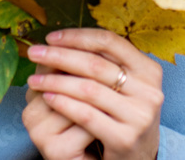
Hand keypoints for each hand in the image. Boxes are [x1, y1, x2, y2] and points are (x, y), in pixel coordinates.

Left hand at [25, 29, 163, 159]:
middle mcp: (149, 91)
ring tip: (34, 80)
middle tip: (34, 52)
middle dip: (60, 56)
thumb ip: (102, 62)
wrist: (138, 156)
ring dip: (55, 82)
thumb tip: (59, 41)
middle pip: (96, 64)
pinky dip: (63, 104)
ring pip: (88, 89)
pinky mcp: (124, 138)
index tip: (51, 37)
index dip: (78, 36)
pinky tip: (47, 98)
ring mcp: (139, 116)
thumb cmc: (123, 113)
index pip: (110, 42)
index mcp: (149, 70)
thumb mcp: (124, 84)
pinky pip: (86, 115)